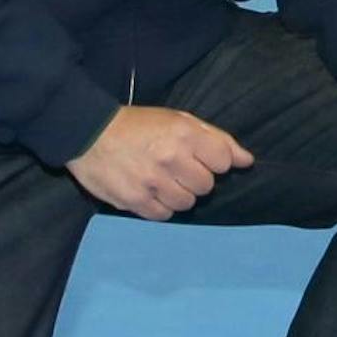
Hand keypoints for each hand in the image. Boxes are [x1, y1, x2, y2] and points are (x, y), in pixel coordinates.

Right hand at [65, 105, 250, 219]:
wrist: (89, 133)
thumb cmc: (139, 125)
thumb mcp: (179, 120)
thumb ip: (216, 139)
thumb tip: (247, 161)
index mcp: (184, 134)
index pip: (223, 162)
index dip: (214, 162)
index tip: (200, 158)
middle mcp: (171, 158)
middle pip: (206, 186)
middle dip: (196, 179)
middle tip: (178, 170)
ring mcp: (152, 182)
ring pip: (186, 204)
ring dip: (178, 195)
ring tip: (162, 181)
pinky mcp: (134, 200)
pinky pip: (163, 215)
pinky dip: (160, 207)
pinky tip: (150, 192)